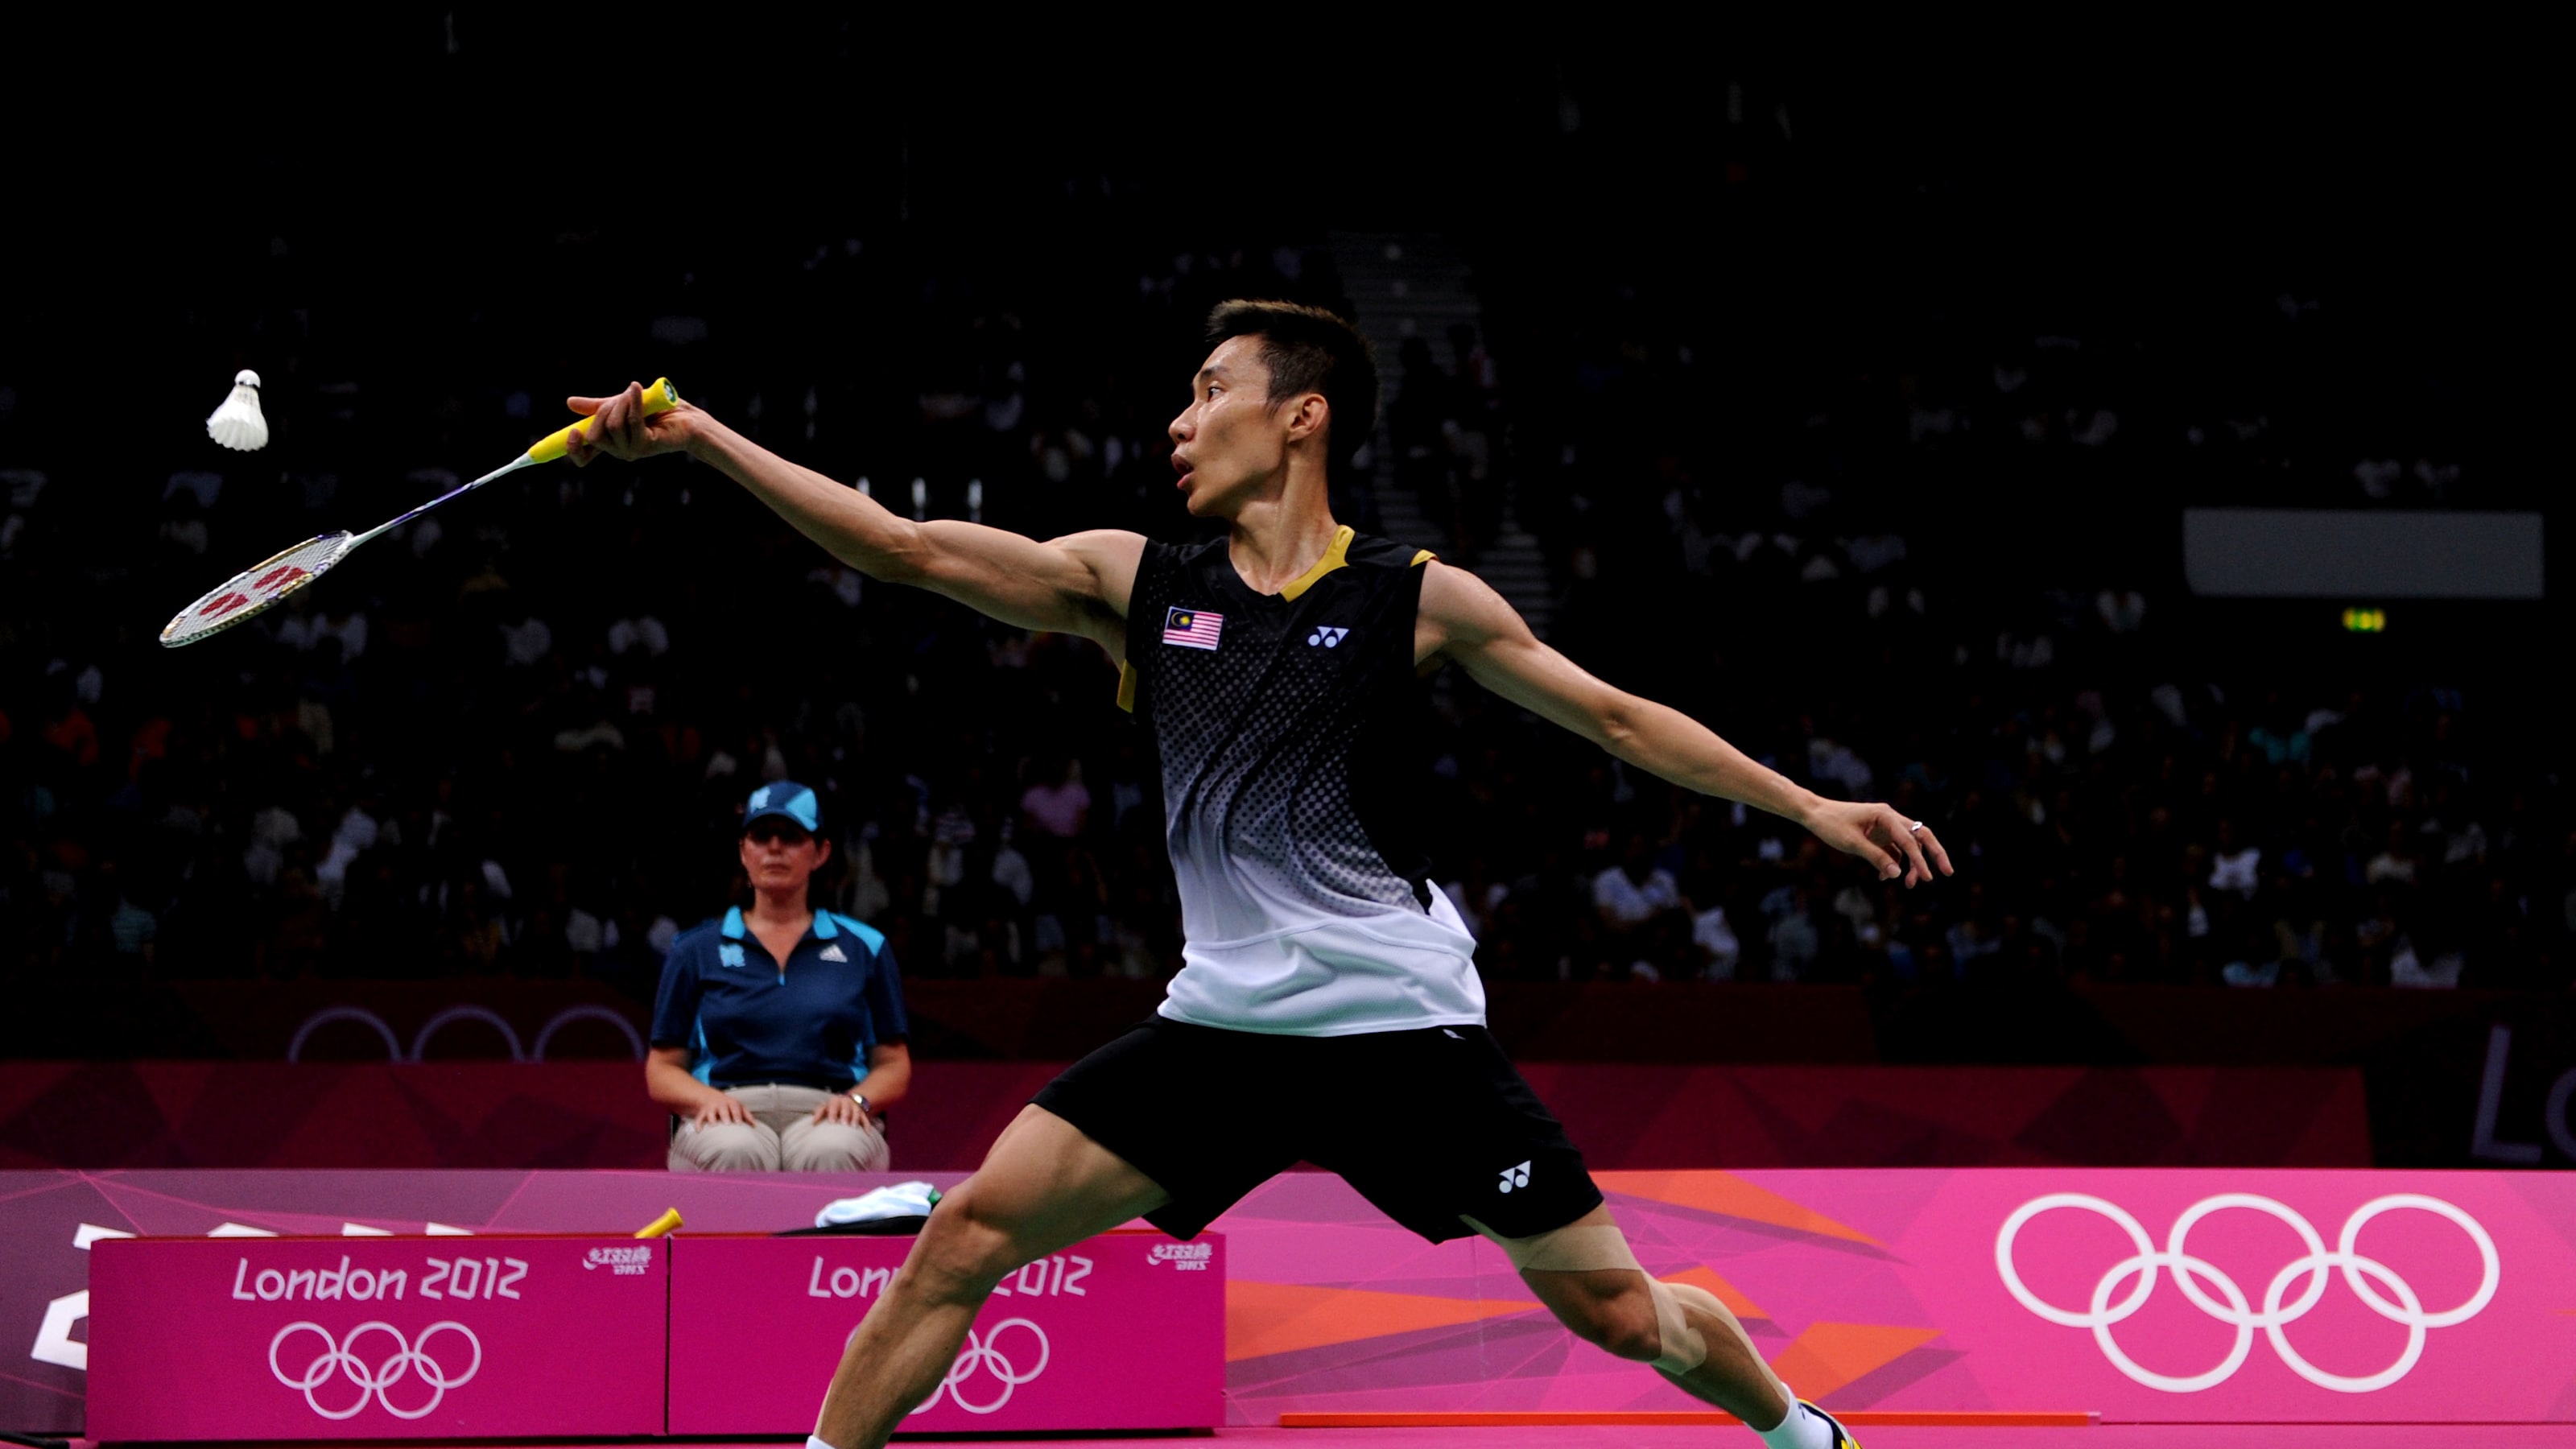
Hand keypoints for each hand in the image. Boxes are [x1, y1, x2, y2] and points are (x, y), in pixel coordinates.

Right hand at [563, 381, 701, 464]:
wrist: (688, 417)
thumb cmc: (656, 411)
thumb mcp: (621, 404)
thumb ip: (597, 406)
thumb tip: (569, 402)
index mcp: (610, 443)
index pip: (584, 456)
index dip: (573, 449)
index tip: (572, 432)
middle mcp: (619, 451)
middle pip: (594, 435)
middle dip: (604, 409)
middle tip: (622, 396)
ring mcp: (632, 451)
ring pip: (612, 426)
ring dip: (622, 402)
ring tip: (636, 392)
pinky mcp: (647, 445)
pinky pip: (632, 421)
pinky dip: (633, 401)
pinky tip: (637, 389)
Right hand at [691, 1093, 753, 1128]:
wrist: (710, 1097)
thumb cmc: (728, 1105)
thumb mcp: (737, 1106)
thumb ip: (746, 1115)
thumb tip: (754, 1125)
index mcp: (731, 1103)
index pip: (735, 1107)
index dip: (737, 1114)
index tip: (739, 1123)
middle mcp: (720, 1104)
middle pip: (723, 1109)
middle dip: (725, 1115)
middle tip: (727, 1124)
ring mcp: (711, 1108)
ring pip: (710, 1112)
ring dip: (712, 1118)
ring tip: (713, 1126)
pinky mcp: (702, 1112)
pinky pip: (699, 1118)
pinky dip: (698, 1124)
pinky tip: (699, 1131)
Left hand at [811, 1093, 878, 1130]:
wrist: (847, 1101)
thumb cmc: (833, 1107)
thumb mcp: (825, 1107)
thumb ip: (819, 1113)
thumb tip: (813, 1122)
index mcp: (836, 1100)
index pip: (834, 1105)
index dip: (833, 1113)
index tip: (832, 1122)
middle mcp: (846, 1102)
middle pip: (846, 1108)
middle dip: (845, 1115)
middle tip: (844, 1124)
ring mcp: (855, 1106)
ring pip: (856, 1111)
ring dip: (855, 1119)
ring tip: (854, 1127)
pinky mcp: (862, 1113)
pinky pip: (865, 1118)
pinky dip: (867, 1125)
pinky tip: (867, 1133)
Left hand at [1804, 800, 1952, 886]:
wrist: (1814, 813)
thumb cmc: (1831, 824)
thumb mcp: (1852, 843)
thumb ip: (1876, 857)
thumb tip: (1897, 874)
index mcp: (1885, 815)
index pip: (1909, 840)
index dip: (1920, 860)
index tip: (1928, 878)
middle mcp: (1890, 818)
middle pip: (1920, 836)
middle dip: (1934, 854)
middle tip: (1947, 873)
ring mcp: (1885, 826)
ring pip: (1908, 844)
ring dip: (1912, 863)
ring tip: (1911, 885)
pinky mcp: (1878, 834)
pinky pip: (1894, 849)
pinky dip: (1894, 863)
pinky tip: (1884, 877)